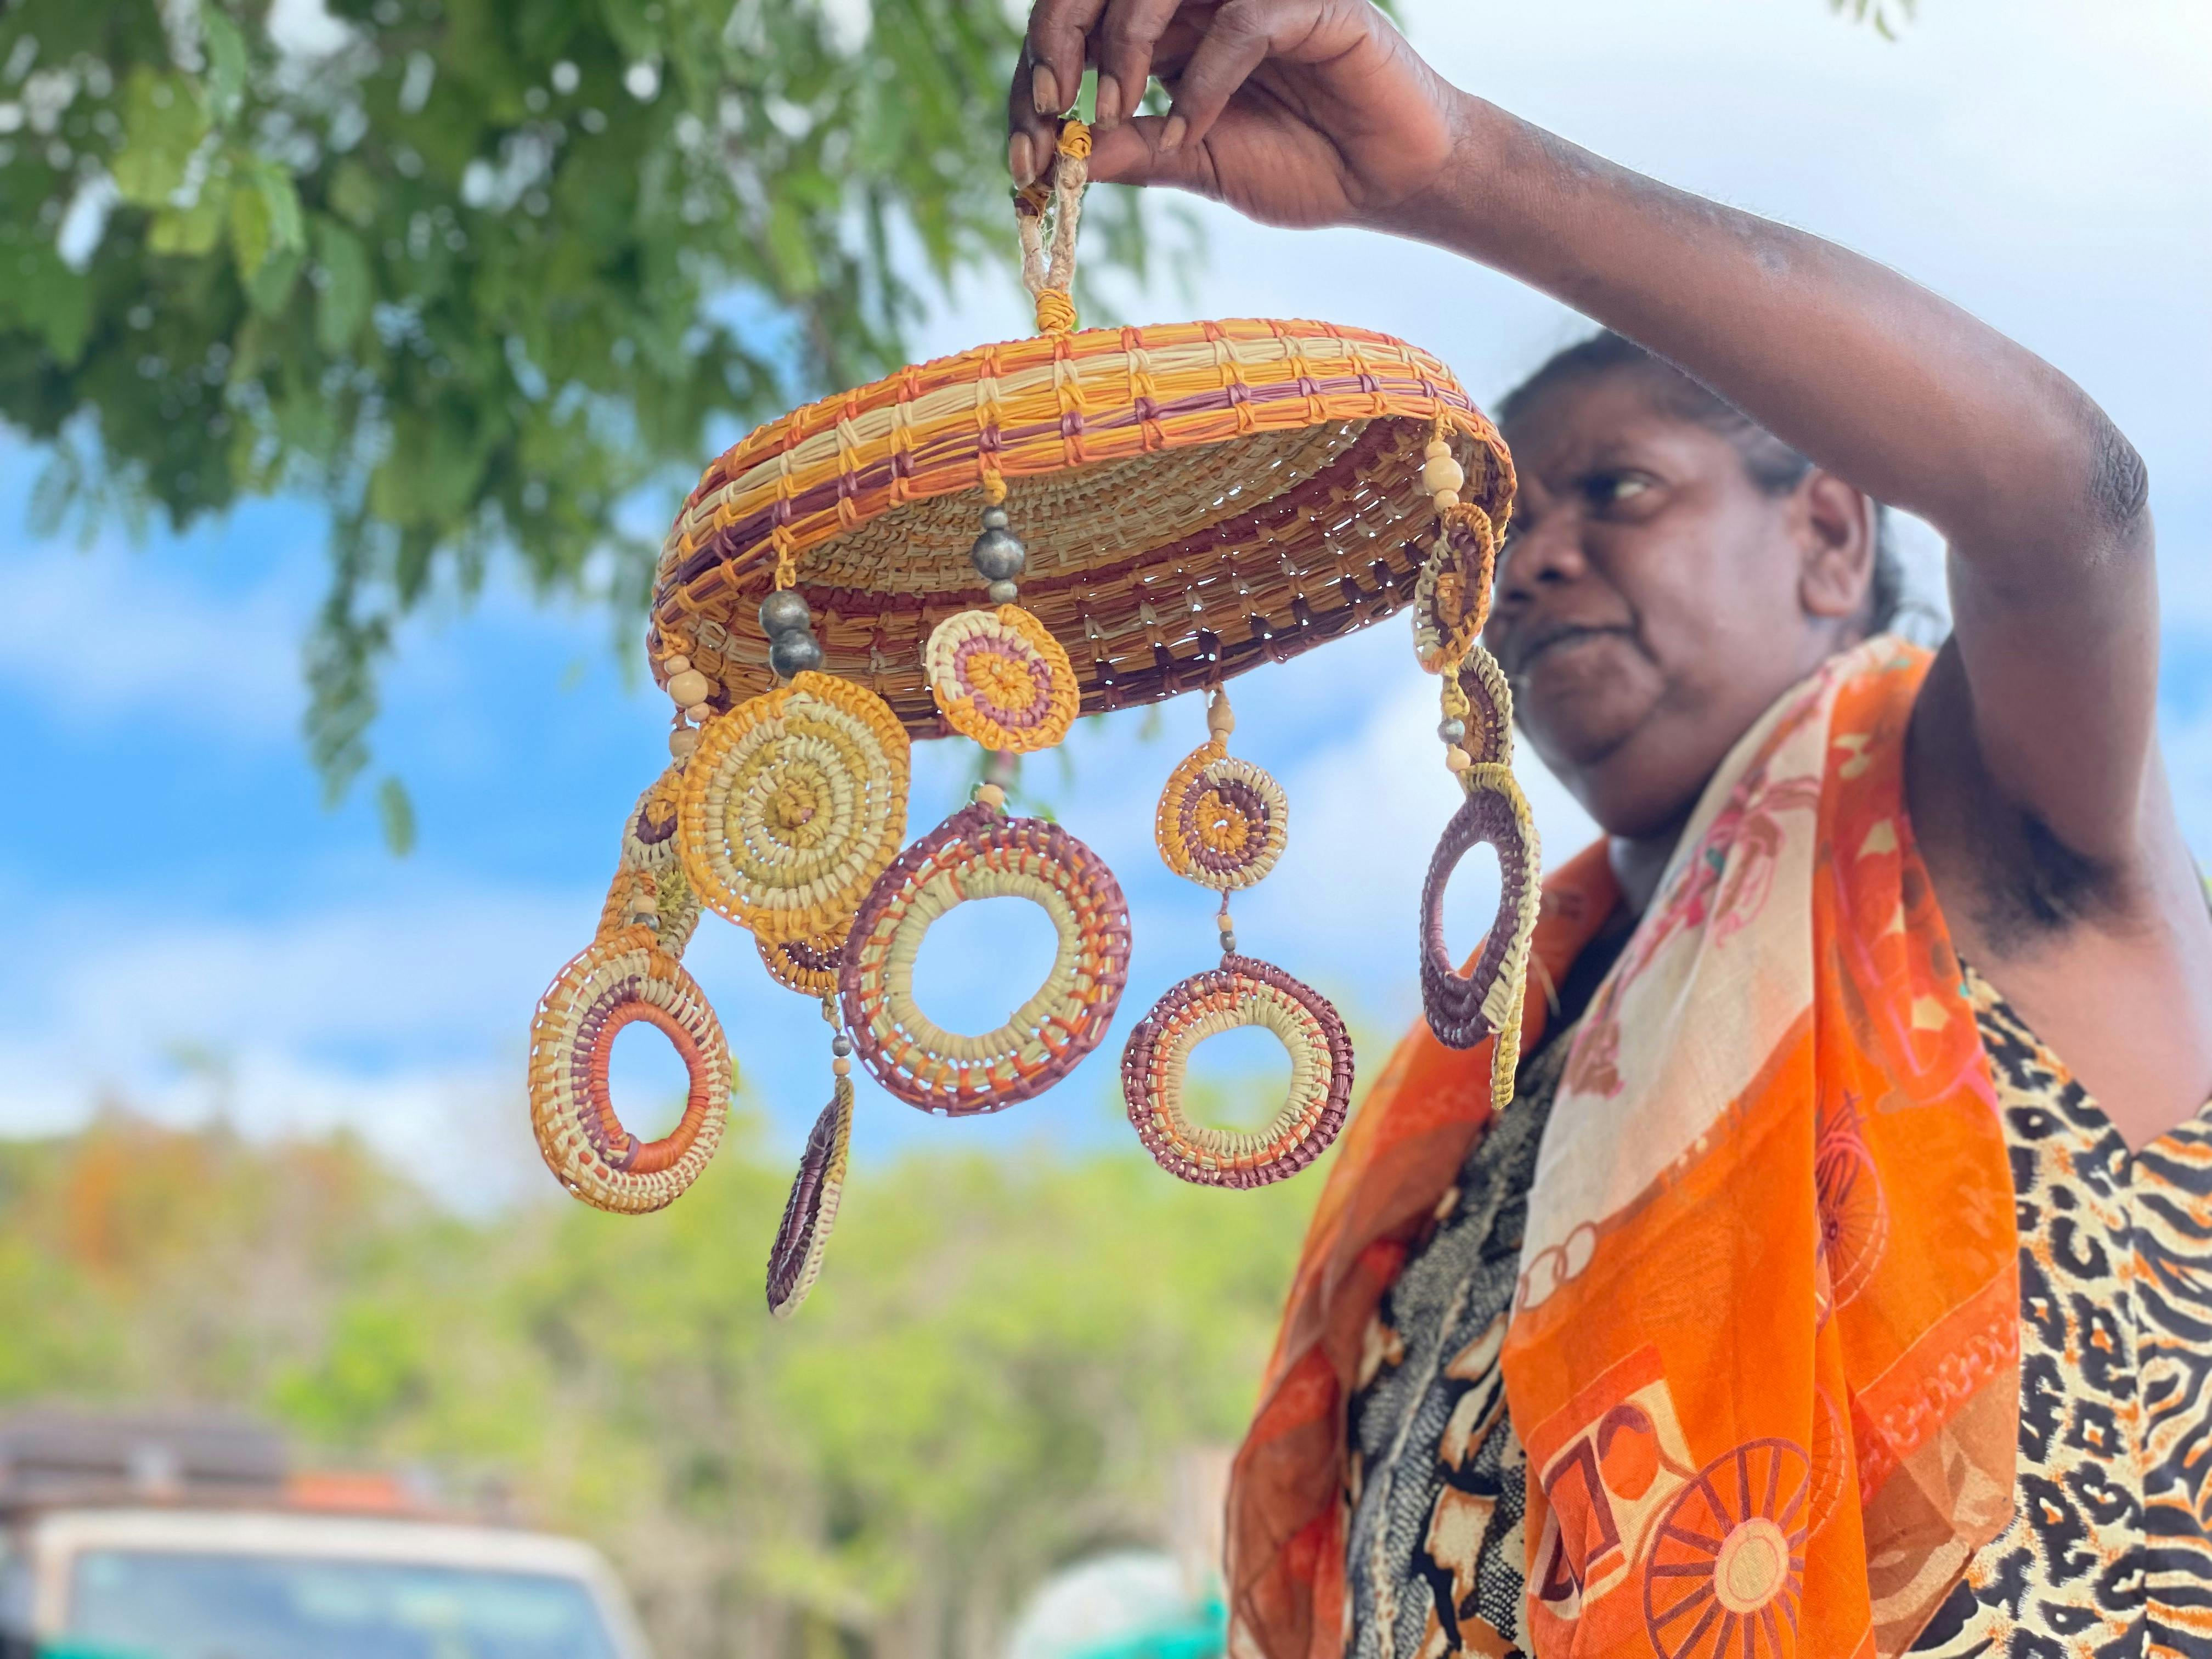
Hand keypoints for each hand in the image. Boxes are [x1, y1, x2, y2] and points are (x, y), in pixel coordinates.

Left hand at [1008, 0, 1466, 232]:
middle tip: (1048, 110)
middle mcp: (1200, 0)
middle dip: (1058, 40)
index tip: (1022, 151)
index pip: (1079, 31)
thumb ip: (1132, 152)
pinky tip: (1192, 130)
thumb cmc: (1304, 167)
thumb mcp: (1195, 164)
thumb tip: (1054, 160)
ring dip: (1122, 46)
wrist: (1389, 183)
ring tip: (1121, 113)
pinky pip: (1237, 21)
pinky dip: (1202, 81)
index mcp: (1168, 32)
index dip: (1036, 82)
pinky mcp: (1308, 4)